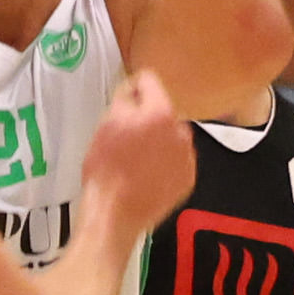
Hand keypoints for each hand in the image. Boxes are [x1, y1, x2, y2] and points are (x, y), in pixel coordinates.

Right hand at [82, 69, 194, 237]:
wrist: (114, 213)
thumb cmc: (106, 170)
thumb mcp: (106, 124)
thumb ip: (124, 97)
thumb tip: (133, 89)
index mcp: (161, 113)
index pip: (150, 81)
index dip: (132, 87)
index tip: (123, 100)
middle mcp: (181, 132)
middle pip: (162, 111)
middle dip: (146, 118)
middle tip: (125, 137)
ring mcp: (187, 157)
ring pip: (171, 136)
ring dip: (156, 141)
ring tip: (134, 160)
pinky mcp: (187, 179)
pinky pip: (176, 160)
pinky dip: (164, 163)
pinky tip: (145, 174)